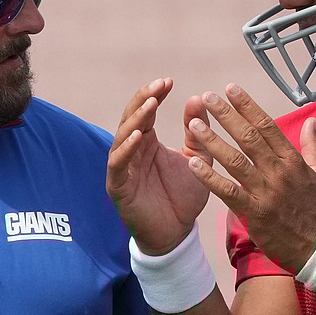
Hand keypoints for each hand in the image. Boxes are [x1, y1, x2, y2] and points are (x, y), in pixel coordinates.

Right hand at [107, 78, 210, 254]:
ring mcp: (122, 168)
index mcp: (147, 142)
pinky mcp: (118, 187)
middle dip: (143, 99)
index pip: (145, 111)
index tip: (169, 81)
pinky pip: (118, 164)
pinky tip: (138, 137)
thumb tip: (197, 98)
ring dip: (135, 120)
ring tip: (150, 105)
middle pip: (130, 118)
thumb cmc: (183, 196)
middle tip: (159, 85)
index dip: (153, 94)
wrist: (177, 233)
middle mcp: (131, 151)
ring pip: (122, 137)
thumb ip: (197, 131)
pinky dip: (125, 149)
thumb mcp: (196, 158)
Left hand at [185, 84, 315, 273]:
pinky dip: (210, 177)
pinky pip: (228, 192)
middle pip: (249, 137)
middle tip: (208, 97)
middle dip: (227, 115)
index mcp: (293, 161)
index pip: (268, 126)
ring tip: (194, 124)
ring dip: (213, 141)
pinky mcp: (255, 213)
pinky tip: (193, 164)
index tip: (231, 89)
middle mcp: (279, 172)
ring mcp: (266, 192)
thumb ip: (313, 146)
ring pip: (236, 161)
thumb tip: (311, 121)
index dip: (248, 106)